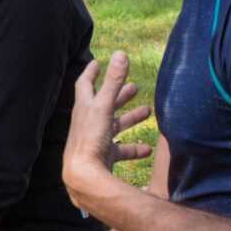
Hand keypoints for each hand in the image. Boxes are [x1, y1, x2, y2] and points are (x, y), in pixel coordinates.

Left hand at [62, 51, 152, 207]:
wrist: (82, 177)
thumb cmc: (89, 139)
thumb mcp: (103, 107)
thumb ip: (113, 81)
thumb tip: (121, 54)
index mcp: (84, 108)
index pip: (85, 84)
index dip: (91, 72)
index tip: (97, 62)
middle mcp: (87, 123)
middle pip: (103, 104)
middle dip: (118, 95)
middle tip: (133, 87)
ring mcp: (95, 141)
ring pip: (114, 126)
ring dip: (129, 118)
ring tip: (147, 111)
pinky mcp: (103, 158)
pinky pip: (121, 150)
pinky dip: (133, 148)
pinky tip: (147, 149)